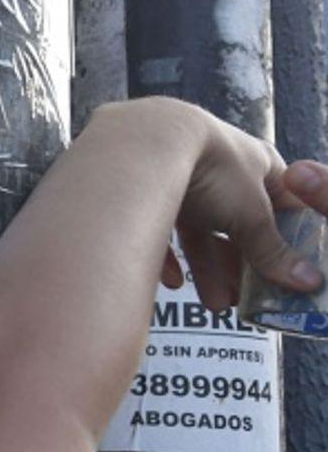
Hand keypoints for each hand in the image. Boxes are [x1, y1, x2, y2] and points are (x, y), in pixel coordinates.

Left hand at [106, 98, 327, 309]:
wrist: (142, 145)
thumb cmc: (211, 170)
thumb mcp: (250, 214)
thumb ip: (273, 250)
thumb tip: (308, 282)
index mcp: (257, 164)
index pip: (284, 203)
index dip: (289, 237)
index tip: (291, 271)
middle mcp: (220, 168)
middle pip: (238, 224)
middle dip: (242, 264)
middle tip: (246, 298)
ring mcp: (183, 176)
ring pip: (200, 230)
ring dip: (208, 268)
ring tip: (214, 305)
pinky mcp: (148, 189)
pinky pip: (160, 227)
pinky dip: (168, 256)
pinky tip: (172, 281)